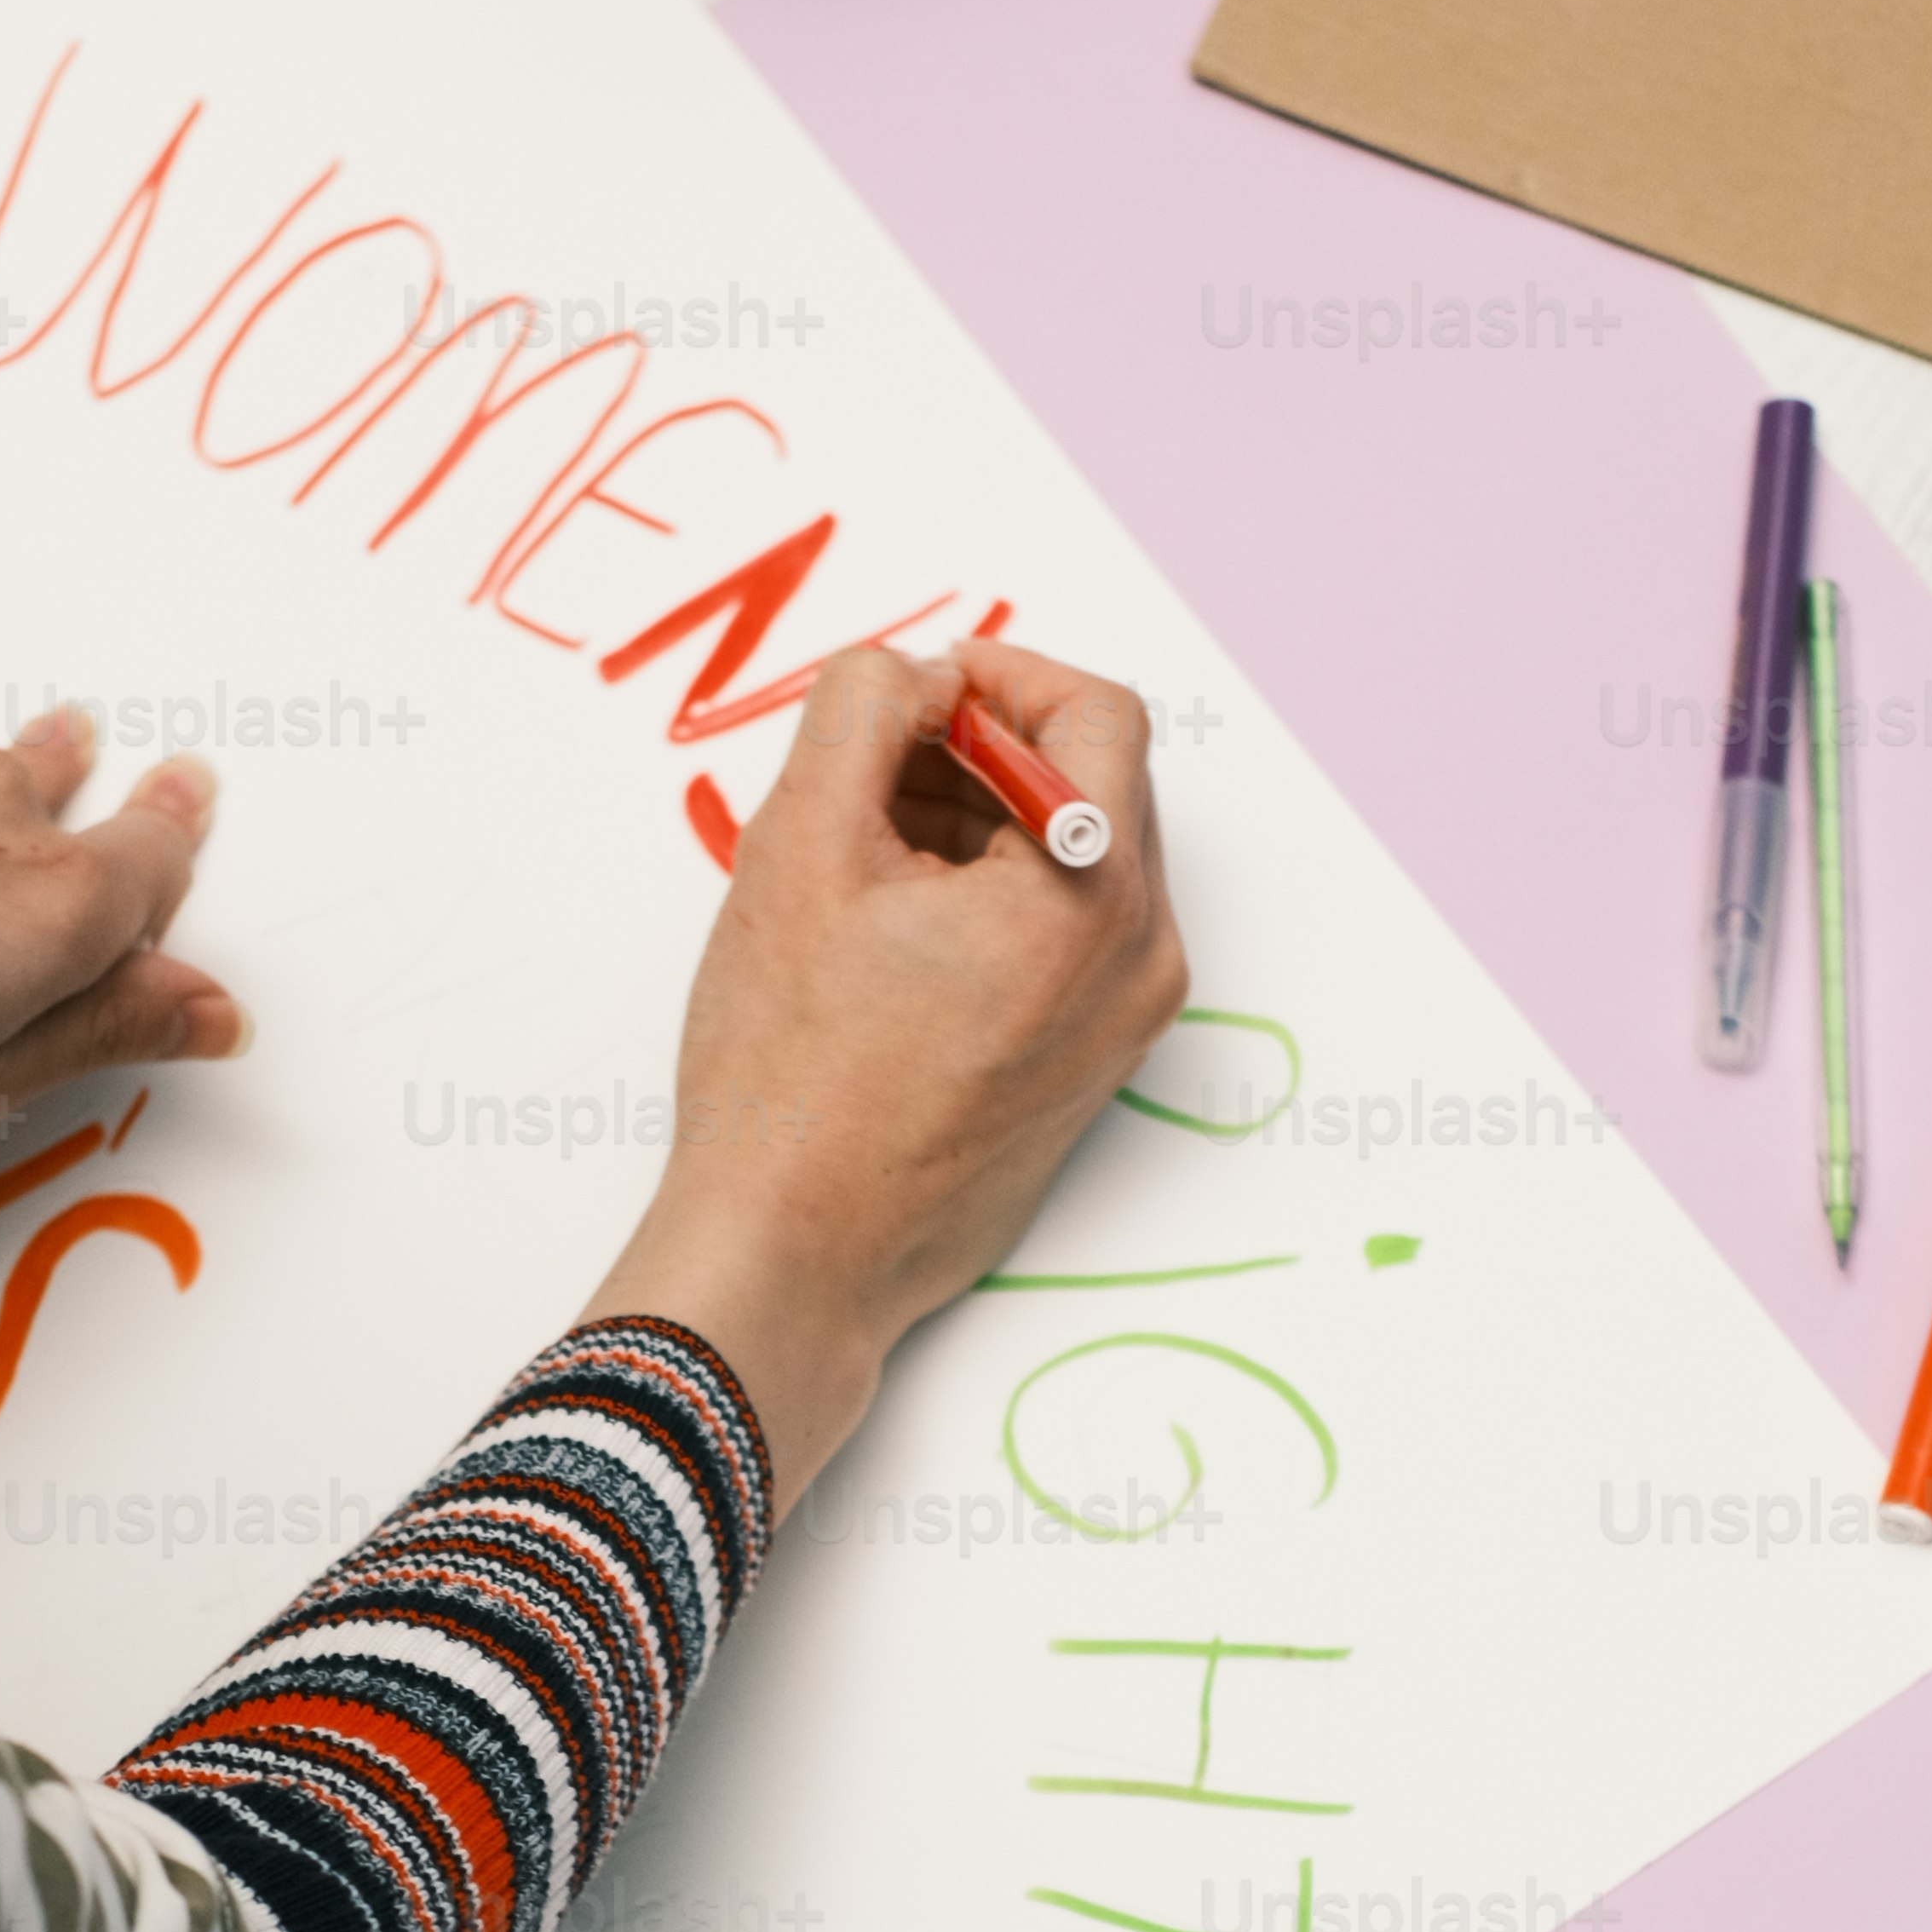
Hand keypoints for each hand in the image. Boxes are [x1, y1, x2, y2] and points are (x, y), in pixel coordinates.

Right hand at [582, 635, 1186, 1507]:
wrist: (796, 1257)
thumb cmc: (792, 1075)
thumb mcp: (802, 846)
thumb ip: (862, 711)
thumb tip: (915, 673)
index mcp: (1092, 896)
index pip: (1098, 714)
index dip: (1000, 676)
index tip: (915, 695)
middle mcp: (1139, 963)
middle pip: (1091, 786)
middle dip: (977, 755)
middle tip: (865, 778)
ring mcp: (1121, 1029)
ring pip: (1072, 864)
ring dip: (974, 830)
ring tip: (860, 866)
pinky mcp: (1088, 1074)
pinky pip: (1061, 944)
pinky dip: (988, 906)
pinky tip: (886, 939)